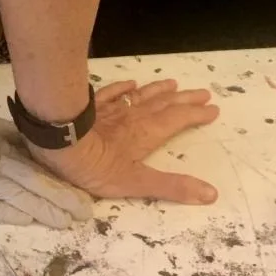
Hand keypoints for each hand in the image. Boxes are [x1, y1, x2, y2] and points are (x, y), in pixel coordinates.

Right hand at [0, 87, 93, 227]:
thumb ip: (4, 135)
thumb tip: (33, 144)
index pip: (35, 164)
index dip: (60, 180)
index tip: (82, 192)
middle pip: (31, 180)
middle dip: (60, 198)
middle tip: (86, 214)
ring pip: (13, 193)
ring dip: (41, 208)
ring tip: (65, 222)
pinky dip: (4, 210)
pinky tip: (25, 219)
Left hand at [29, 79, 219, 204]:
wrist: (61, 141)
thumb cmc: (98, 166)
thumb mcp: (137, 183)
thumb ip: (172, 187)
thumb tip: (210, 193)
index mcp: (148, 133)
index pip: (178, 120)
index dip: (196, 115)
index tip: (213, 109)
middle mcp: (134, 116)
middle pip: (164, 104)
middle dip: (185, 100)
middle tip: (203, 93)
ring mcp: (113, 108)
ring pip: (142, 96)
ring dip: (159, 90)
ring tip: (173, 83)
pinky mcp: (92, 106)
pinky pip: (112, 92)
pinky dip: (124, 87)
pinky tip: (130, 82)